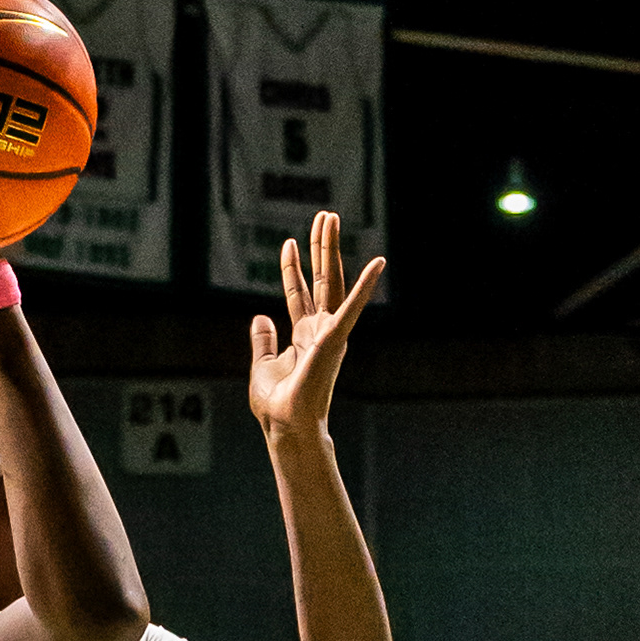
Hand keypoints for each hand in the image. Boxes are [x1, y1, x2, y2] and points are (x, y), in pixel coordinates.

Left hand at [246, 211, 384, 452]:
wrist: (285, 424)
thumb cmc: (276, 404)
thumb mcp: (263, 364)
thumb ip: (264, 340)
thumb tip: (260, 318)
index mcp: (304, 335)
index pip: (299, 292)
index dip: (293, 267)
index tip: (288, 242)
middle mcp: (320, 329)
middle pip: (322, 278)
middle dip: (320, 247)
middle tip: (324, 216)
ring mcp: (330, 331)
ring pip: (333, 281)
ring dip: (331, 249)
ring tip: (331, 219)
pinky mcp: (336, 337)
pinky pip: (353, 306)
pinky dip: (366, 285)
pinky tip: (379, 263)